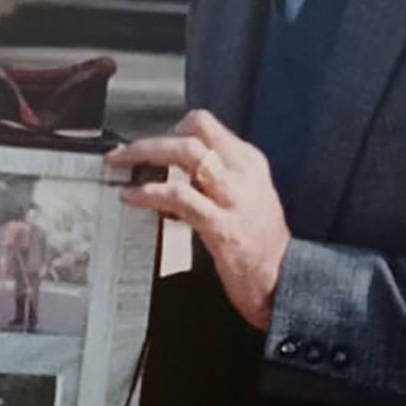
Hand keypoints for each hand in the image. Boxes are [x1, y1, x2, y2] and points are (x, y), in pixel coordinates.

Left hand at [108, 110, 289, 332]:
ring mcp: (233, 198)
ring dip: (146, 154)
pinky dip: (150, 193)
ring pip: (186, 154)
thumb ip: (215, 178)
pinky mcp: (222, 226)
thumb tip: (174, 170)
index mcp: (248, 162)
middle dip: (152, 138)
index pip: (206, 125)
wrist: (284, 280)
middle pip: (194, 131)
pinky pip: (180, 198)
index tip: (152, 145)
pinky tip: (133, 196)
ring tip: (121, 164)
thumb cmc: (260, 244)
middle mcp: (242, 173)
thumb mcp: (245, 196)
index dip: (172, 129)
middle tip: (124, 152)